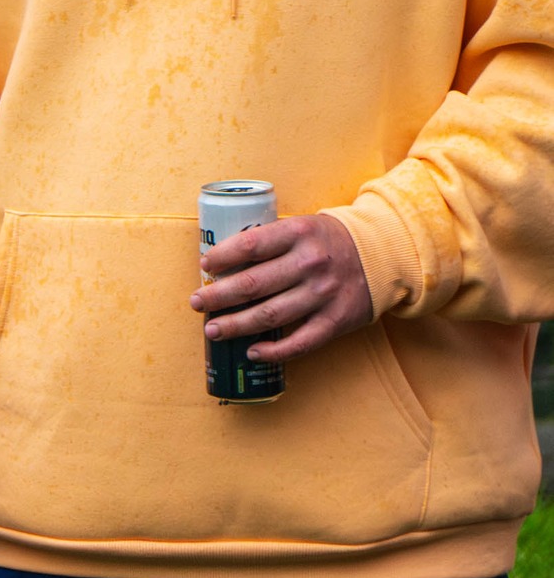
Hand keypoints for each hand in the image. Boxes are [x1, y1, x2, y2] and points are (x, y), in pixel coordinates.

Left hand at [190, 213, 371, 362]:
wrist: (381, 254)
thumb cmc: (328, 240)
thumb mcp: (302, 226)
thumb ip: (271, 239)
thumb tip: (224, 261)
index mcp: (298, 233)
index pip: (250, 245)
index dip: (222, 257)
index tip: (204, 266)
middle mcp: (310, 263)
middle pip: (253, 284)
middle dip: (218, 295)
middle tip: (196, 302)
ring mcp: (323, 295)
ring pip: (270, 315)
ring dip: (236, 325)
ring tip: (213, 329)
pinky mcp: (335, 321)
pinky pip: (299, 342)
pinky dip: (273, 350)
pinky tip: (251, 351)